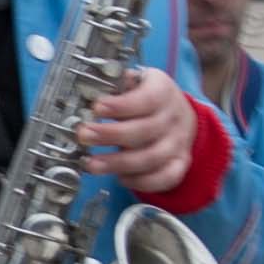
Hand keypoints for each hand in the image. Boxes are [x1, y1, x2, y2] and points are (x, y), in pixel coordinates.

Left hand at [84, 66, 195, 193]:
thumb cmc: (148, 98)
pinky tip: (119, 177)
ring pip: (150, 158)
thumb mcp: (135, 82)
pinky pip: (163, 178)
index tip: (96, 108)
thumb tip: (88, 91)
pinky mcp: (180, 164)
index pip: (146, 99)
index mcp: (163, 91)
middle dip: (109, 135)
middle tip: (84, 136)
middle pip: (144, 131)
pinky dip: (140, 181)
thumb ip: (116, 86)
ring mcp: (179, 143)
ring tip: (91, 164)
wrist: (179, 114)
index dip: (120, 106)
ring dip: (117, 163)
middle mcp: (174, 117)